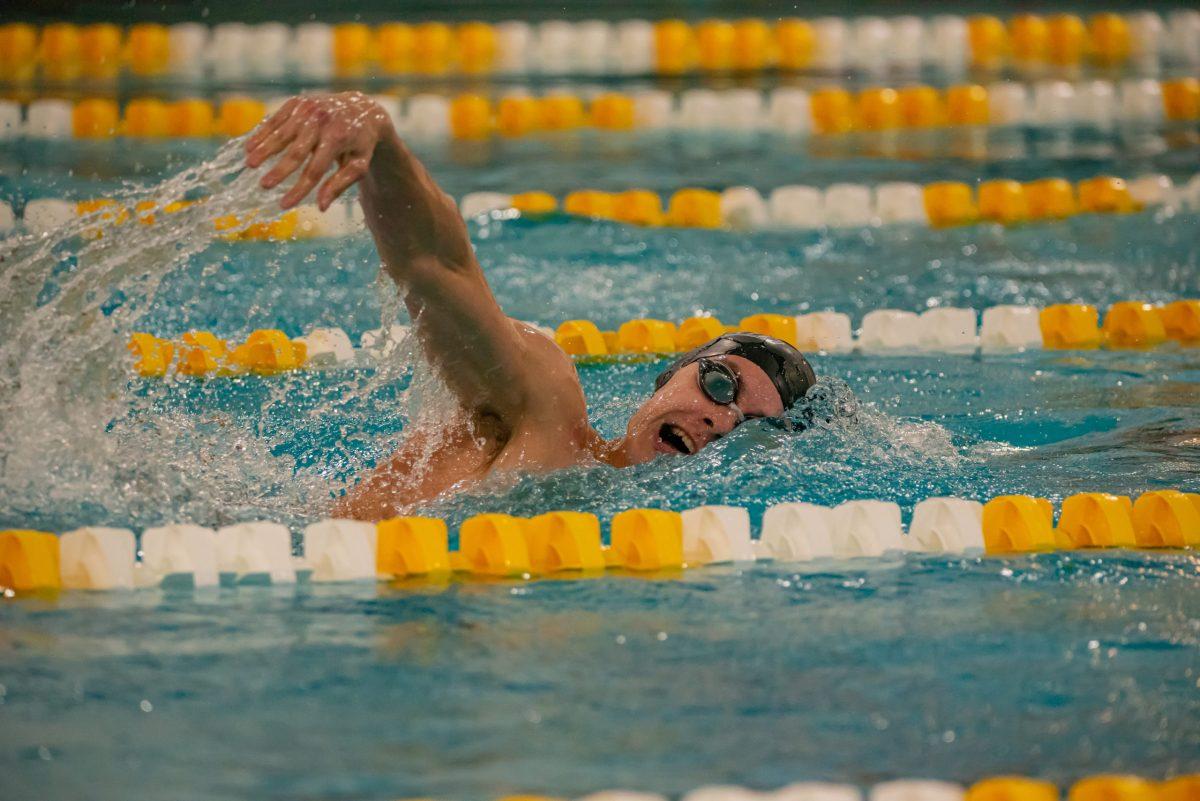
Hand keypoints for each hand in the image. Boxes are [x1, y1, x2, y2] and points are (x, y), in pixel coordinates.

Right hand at [244, 92, 390, 210]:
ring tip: (250, 165)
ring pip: (282, 134)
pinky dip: (262, 133)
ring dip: (264, 149)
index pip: (315, 170)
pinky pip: (276, 119)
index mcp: (338, 139)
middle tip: (263, 186)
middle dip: (279, 171)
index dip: (299, 189)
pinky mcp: (298, 102)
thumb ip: (340, 184)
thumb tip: (321, 207)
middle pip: (296, 152)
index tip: (284, 205)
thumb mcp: (359, 164)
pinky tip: (249, 146)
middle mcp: (322, 122)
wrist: (362, 108)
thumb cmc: (360, 143)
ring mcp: (308, 109)